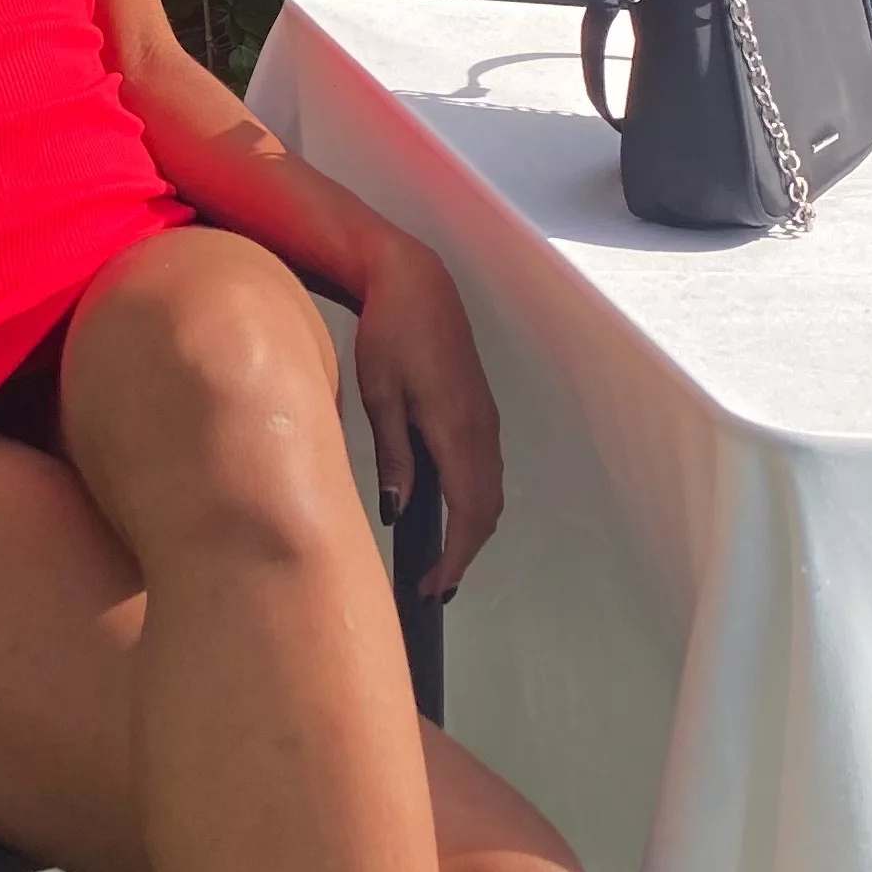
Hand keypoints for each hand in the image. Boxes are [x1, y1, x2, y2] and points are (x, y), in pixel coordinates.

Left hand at [352, 233, 504, 600]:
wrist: (418, 283)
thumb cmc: (389, 334)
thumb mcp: (380, 395)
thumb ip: (394, 454)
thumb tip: (398, 511)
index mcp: (457, 429)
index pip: (467, 513)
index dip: (454, 558)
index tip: (431, 588)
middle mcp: (482, 430)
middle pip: (487, 511)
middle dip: (464, 556)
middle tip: (432, 588)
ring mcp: (487, 421)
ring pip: (491, 493)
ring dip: (471, 532)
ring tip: (440, 562)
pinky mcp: (481, 412)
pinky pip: (487, 472)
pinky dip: (474, 504)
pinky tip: (448, 514)